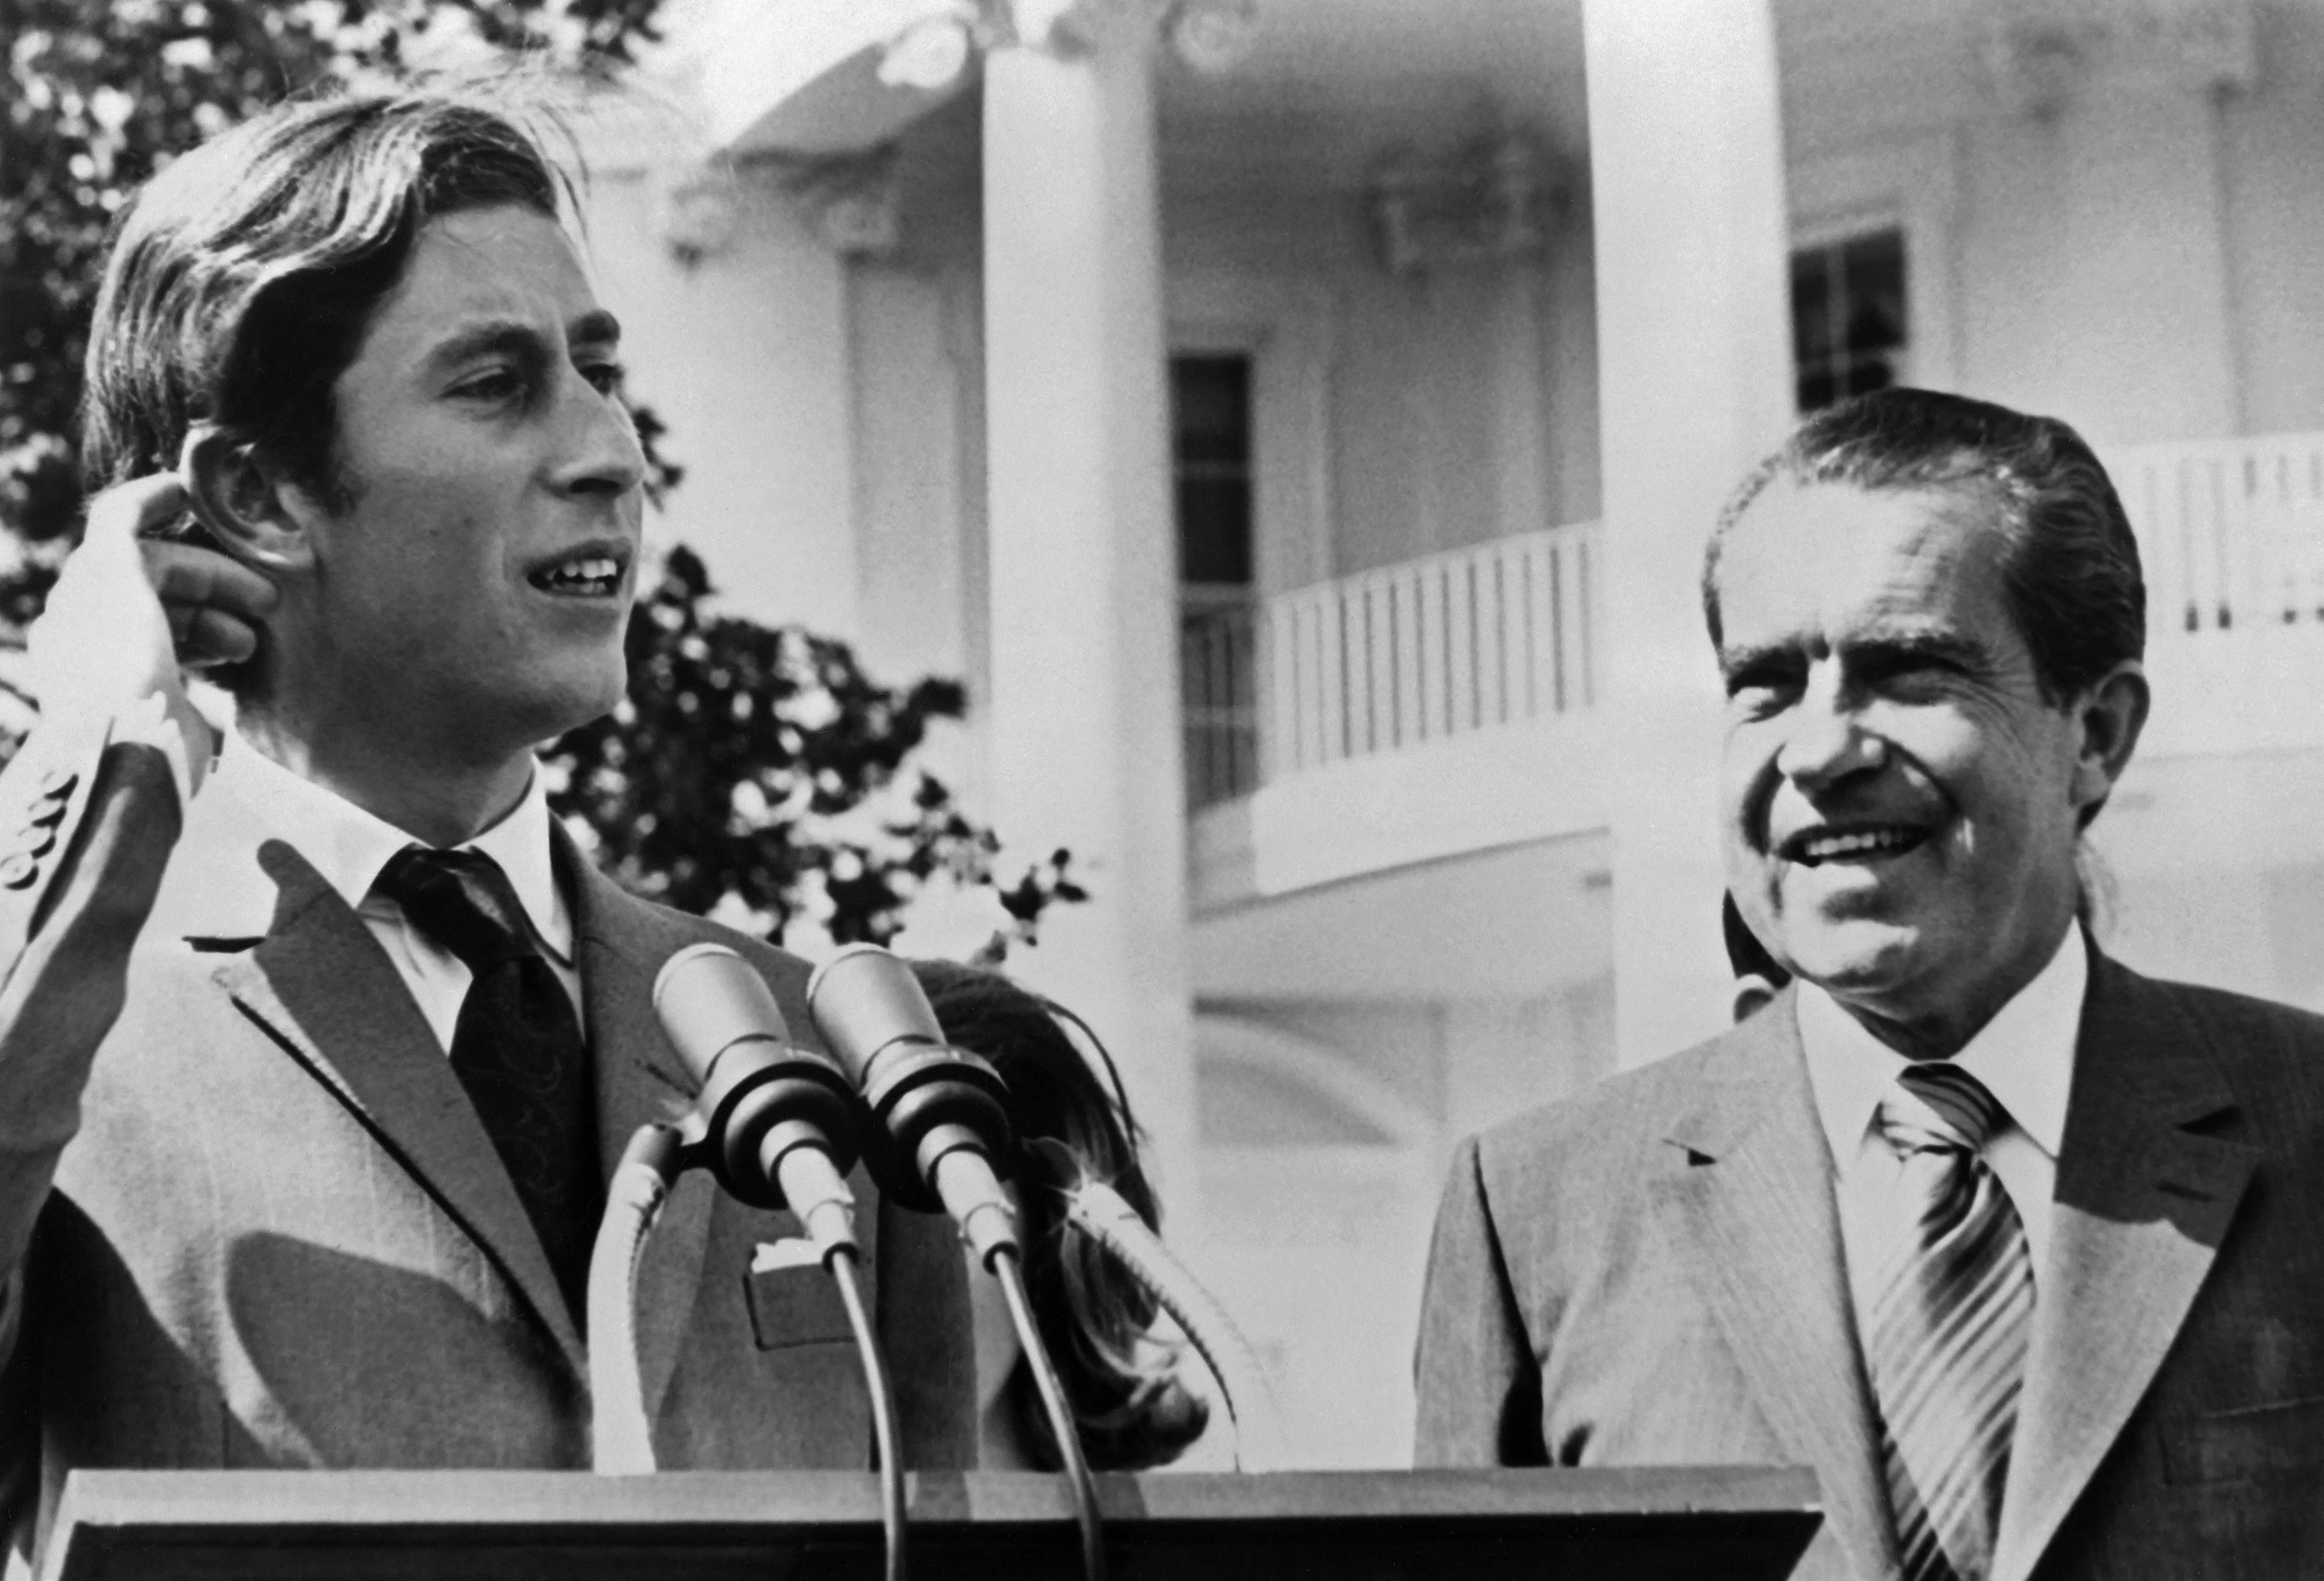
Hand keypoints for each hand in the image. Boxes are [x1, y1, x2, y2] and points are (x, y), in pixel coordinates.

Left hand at [27, 473, 276, 793]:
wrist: (126, 747)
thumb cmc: (120, 655)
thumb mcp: (111, 569)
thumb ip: (125, 519)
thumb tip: (161, 485)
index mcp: (84, 592)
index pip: (130, 537)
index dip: (167, 512)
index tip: (208, 501)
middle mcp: (98, 625)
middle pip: (166, 581)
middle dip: (217, 582)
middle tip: (266, 599)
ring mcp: (127, 666)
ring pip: (183, 621)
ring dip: (223, 620)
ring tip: (251, 642)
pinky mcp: (155, 701)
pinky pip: (192, 661)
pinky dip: (218, 654)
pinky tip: (240, 664)